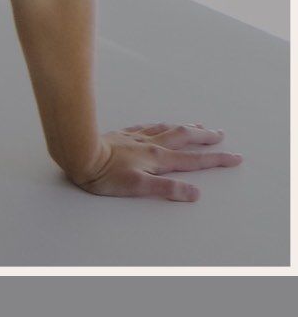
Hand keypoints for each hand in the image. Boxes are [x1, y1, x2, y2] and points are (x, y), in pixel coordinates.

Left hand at [68, 122, 243, 201]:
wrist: (80, 154)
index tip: (235, 157)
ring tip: (198, 126)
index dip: (216, 160)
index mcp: (158, 159)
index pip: (194, 160)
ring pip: (168, 129)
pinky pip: (149, 126)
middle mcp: (152, 144)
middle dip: (205, 137)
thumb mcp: (139, 187)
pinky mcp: (124, 134)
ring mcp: (138, 137)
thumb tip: (195, 192)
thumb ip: (167, 189)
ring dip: (186, 128)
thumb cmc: (106, 175)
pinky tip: (161, 124)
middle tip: (221, 135)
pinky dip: (161, 125)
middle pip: (185, 137)